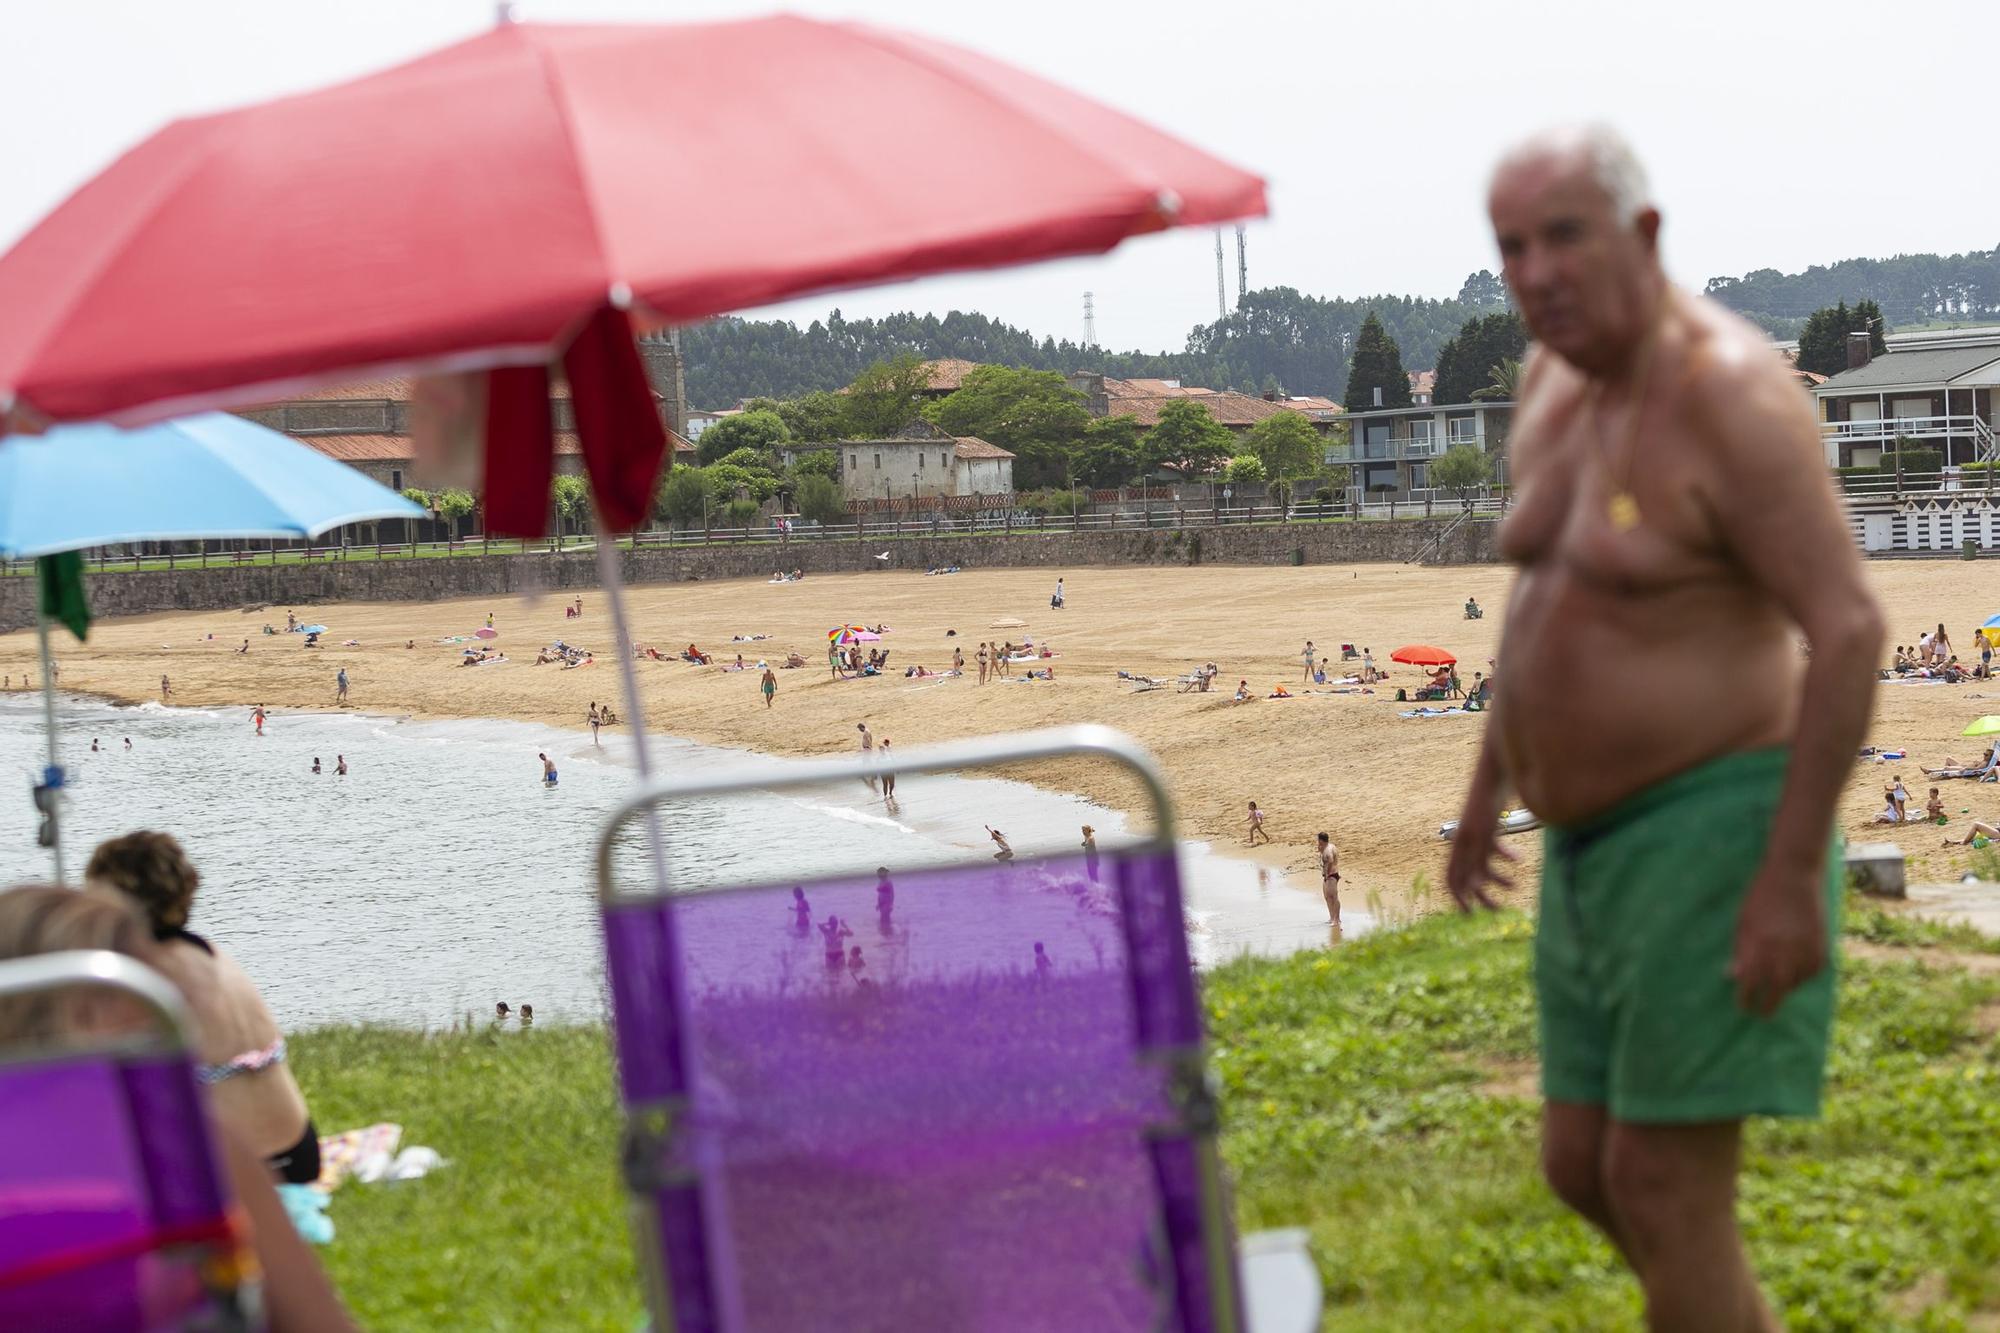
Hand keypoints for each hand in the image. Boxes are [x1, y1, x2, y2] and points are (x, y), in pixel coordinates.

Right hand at [1445, 788, 1515, 912]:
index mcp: (1460, 845)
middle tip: (1498, 911)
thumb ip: (1478, 860)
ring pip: (1485, 865)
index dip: (1457, 898)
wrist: (1497, 772)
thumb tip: (1476, 887)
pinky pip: (1494, 849)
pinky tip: (1519, 859)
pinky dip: (1505, 857)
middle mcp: (1466, 842)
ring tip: (1516, 887)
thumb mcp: (1483, 834)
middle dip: (1483, 896)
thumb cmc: (1488, 801)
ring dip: (1498, 879)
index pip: (1451, 878)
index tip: (1470, 914)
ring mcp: (1478, 835)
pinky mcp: (1491, 827)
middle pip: (1470, 877)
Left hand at [1729, 868, 1827, 1016]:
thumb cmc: (1761, 897)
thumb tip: (1734, 976)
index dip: (1746, 999)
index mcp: (1759, 947)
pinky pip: (1811, 972)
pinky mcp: (1822, 948)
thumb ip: (1741, 951)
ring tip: (1777, 986)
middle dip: (1768, 1006)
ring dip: (1785, 988)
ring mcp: (1806, 952)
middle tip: (1762, 1013)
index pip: (1750, 985)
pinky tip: (1794, 970)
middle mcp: (1784, 954)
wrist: (1795, 876)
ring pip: (1795, 984)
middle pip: (1776, 992)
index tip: (1743, 1007)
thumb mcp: (1743, 922)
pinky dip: (1802, 975)